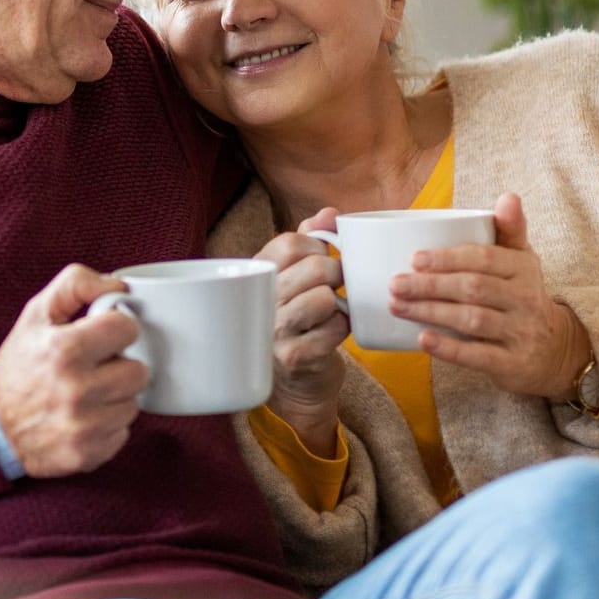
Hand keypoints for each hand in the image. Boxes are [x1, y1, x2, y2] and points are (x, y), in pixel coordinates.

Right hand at [0, 264, 149, 478]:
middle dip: (120, 366)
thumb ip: (75, 285)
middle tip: (97, 368)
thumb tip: (119, 286)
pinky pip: (123, 433)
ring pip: (133, 404)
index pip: (127, 329)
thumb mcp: (36, 314)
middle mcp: (76, 390)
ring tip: (88, 393)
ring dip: (116, 398)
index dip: (118, 328)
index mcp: (65, 350)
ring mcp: (83, 426)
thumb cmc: (19, 365)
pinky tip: (85, 417)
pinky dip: (108, 425)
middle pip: (139, 371)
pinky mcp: (87, 454)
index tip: (105, 335)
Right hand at [255, 207, 348, 455]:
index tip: (323, 256)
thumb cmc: (297, 322)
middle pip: (314, 267)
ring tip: (331, 310)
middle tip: (335, 285)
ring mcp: (275, 331)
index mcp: (256, 276)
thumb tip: (329, 212)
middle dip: (336, 272)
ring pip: (325, 297)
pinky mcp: (295, 356)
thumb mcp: (293, 278)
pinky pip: (336, 328)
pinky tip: (332, 333)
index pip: (290, 241)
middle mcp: (259, 302)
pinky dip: (343, 328)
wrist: (295, 385)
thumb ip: (309, 240)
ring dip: (338, 303)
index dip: (318, 244)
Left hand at [390, 193, 590, 400]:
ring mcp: (521, 332)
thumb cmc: (523, 296)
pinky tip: (422, 340)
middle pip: (473, 288)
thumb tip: (508, 196)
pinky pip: (478, 355)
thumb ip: (510, 229)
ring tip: (398, 307)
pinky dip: (449, 348)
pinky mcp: (513, 364)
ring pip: (472, 320)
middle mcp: (526, 299)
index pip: (484, 258)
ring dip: (431, 313)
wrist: (558, 350)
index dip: (448, 258)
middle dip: (430, 286)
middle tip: (395, 284)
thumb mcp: (522, 261)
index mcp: (523, 268)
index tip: (414, 259)